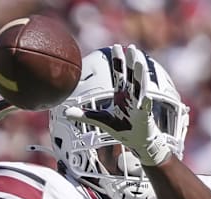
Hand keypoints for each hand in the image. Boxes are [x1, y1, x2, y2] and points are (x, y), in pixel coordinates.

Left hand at [64, 44, 170, 165]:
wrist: (138, 141)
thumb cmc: (122, 129)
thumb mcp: (101, 120)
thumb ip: (85, 115)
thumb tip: (65, 112)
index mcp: (122, 94)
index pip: (121, 74)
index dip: (119, 61)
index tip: (116, 46)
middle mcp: (132, 96)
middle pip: (132, 76)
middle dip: (132, 62)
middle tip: (131, 47)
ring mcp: (139, 104)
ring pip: (140, 87)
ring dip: (140, 75)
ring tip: (140, 62)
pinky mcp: (144, 115)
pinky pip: (144, 106)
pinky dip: (144, 100)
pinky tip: (144, 95)